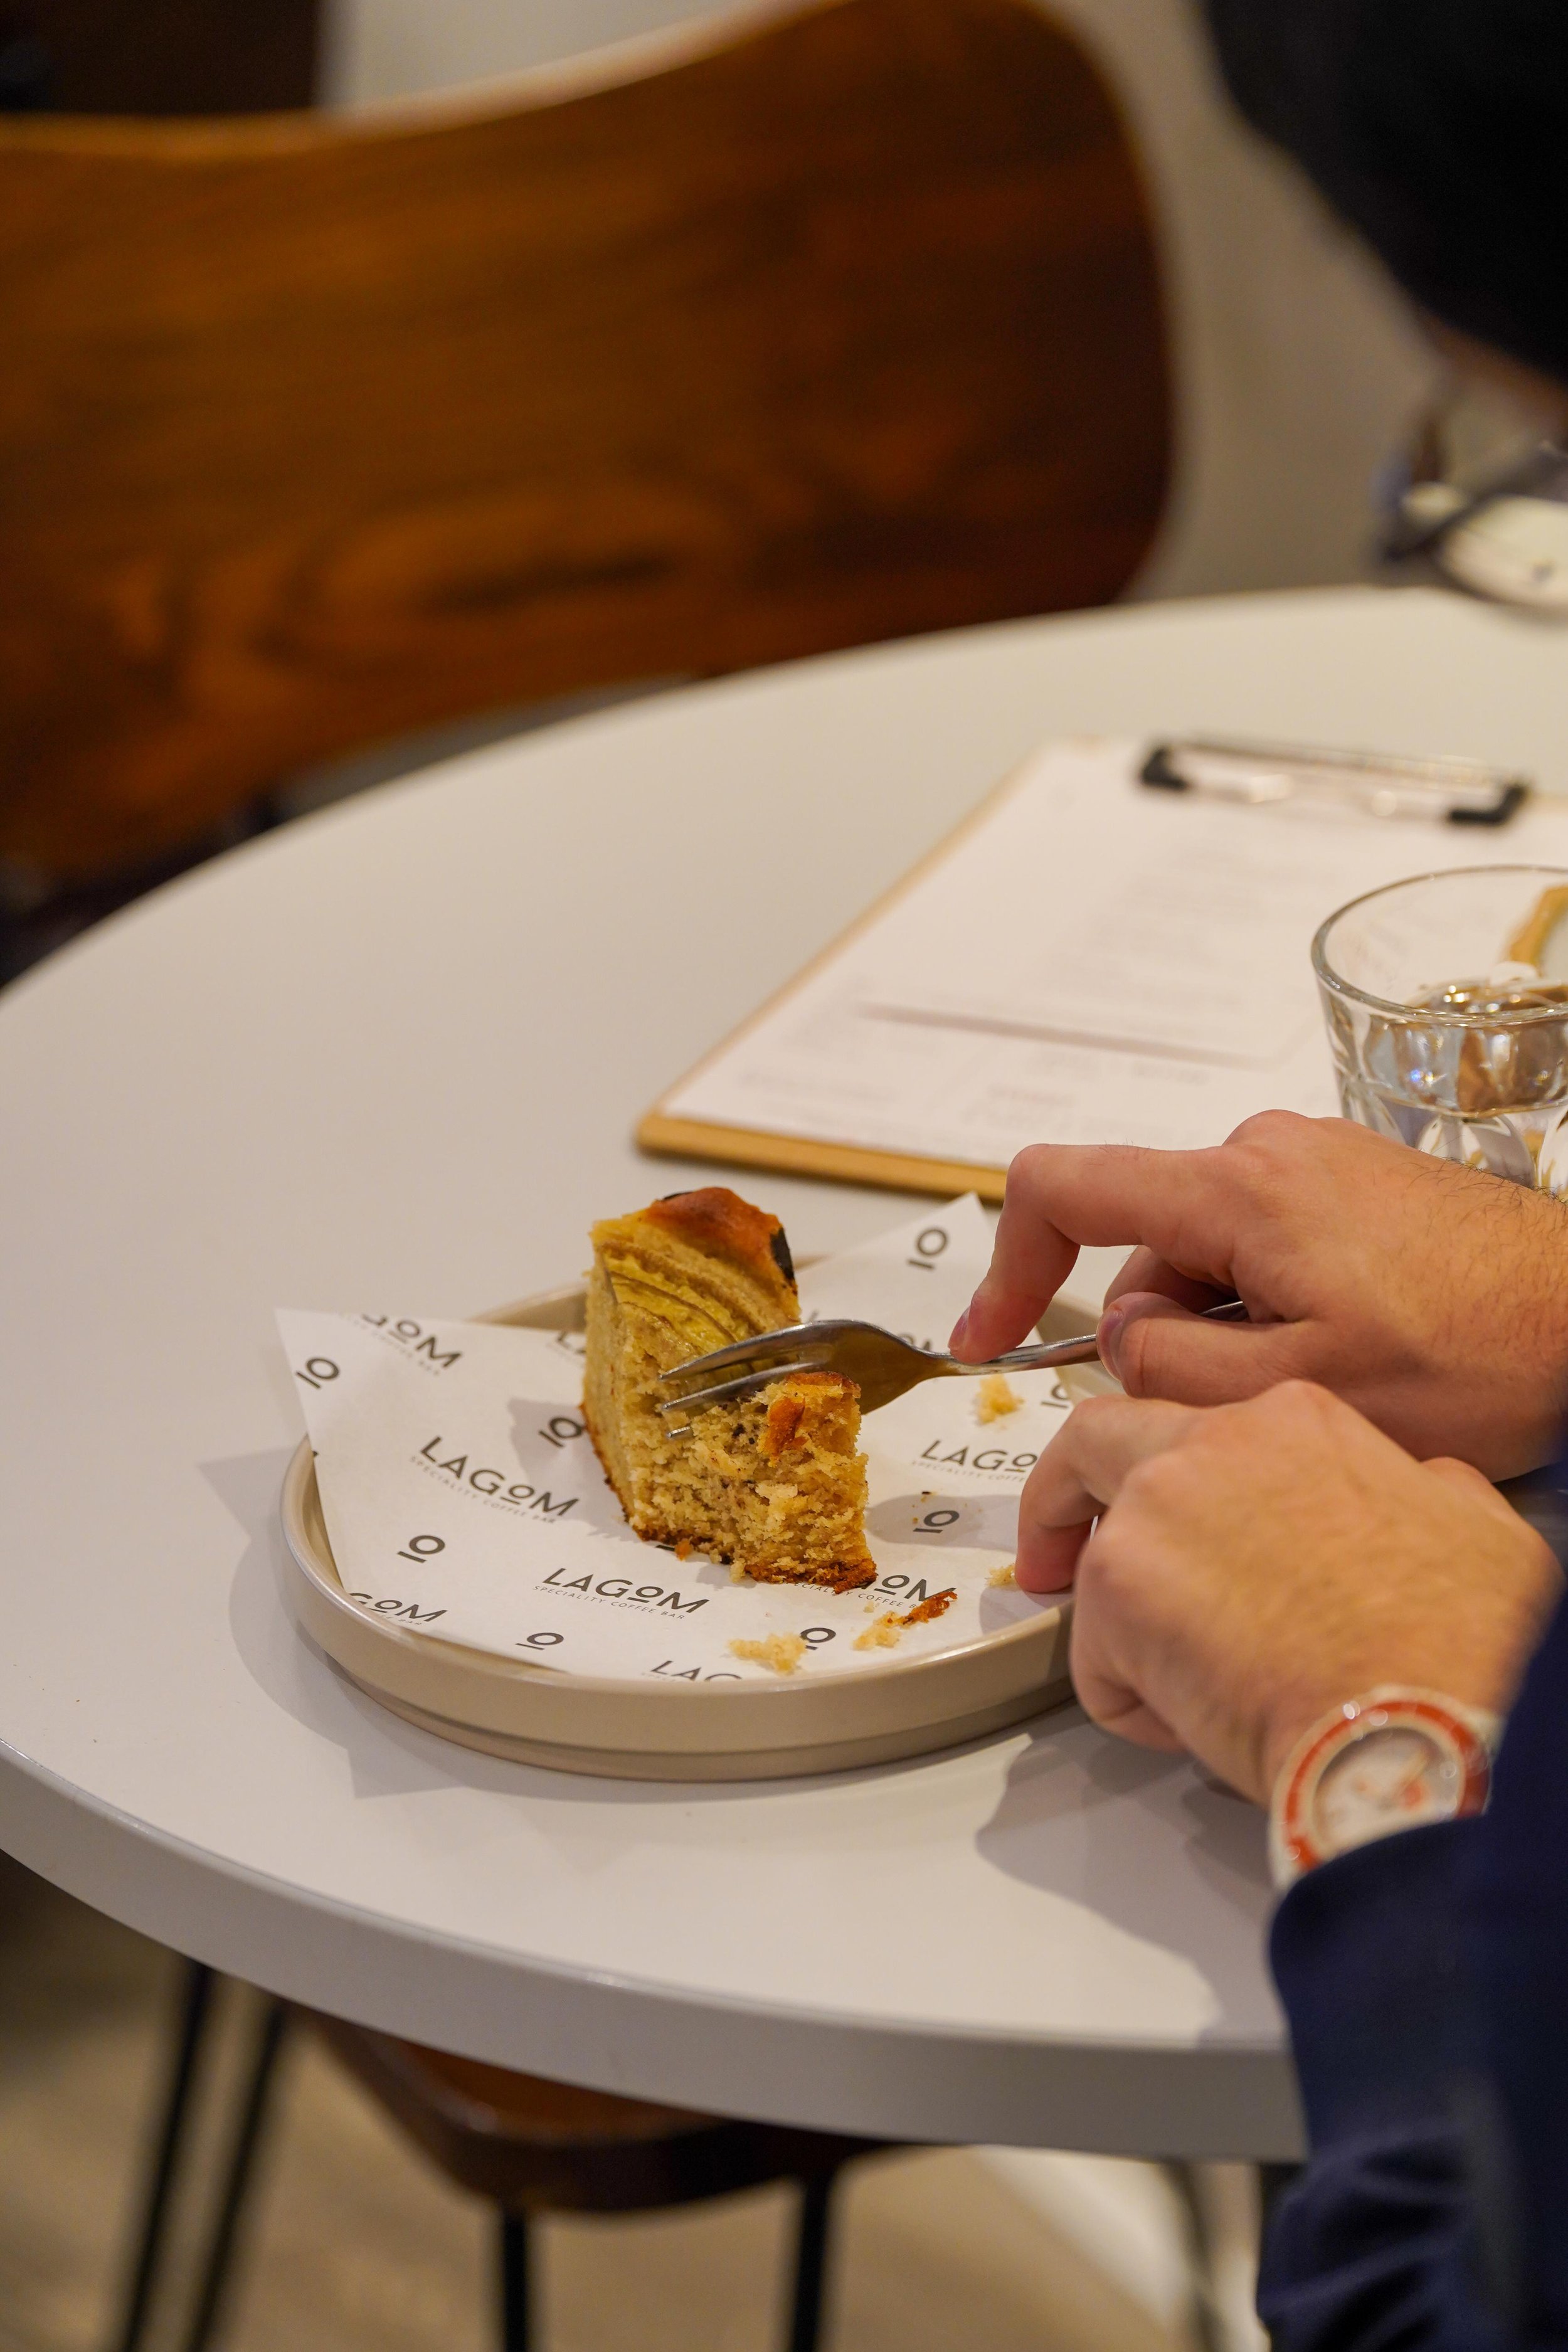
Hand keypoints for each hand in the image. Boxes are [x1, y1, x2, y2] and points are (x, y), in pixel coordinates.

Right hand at [950, 1111, 1567, 1477]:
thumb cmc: (1482, 1352)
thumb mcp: (1300, 1392)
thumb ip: (1175, 1368)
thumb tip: (1125, 1344)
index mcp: (1237, 1189)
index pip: (1063, 1189)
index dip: (1006, 1265)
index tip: (990, 1336)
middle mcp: (1268, 1151)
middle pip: (1145, 1243)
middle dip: (1159, 1337)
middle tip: (1228, 1418)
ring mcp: (1315, 1162)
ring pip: (1209, 1253)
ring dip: (1225, 1329)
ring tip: (1315, 1392)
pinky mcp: (1354, 1185)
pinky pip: (1267, 1244)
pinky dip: (1270, 1306)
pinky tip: (1342, 1358)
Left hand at [1021, 1381, 1559, 1801]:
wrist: (1413, 1714)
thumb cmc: (1453, 1641)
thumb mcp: (1469, 1523)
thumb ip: (1414, 1487)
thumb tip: (1414, 1491)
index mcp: (1294, 1419)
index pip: (1201, 1429)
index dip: (1189, 1485)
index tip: (1183, 1523)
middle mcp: (1210, 1442)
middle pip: (1097, 1441)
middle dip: (1064, 1495)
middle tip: (1057, 1554)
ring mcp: (1154, 1508)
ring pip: (1098, 1561)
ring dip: (1127, 1628)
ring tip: (1191, 1692)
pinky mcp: (1115, 1587)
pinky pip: (1094, 1659)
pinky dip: (1131, 1701)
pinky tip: (1199, 1724)